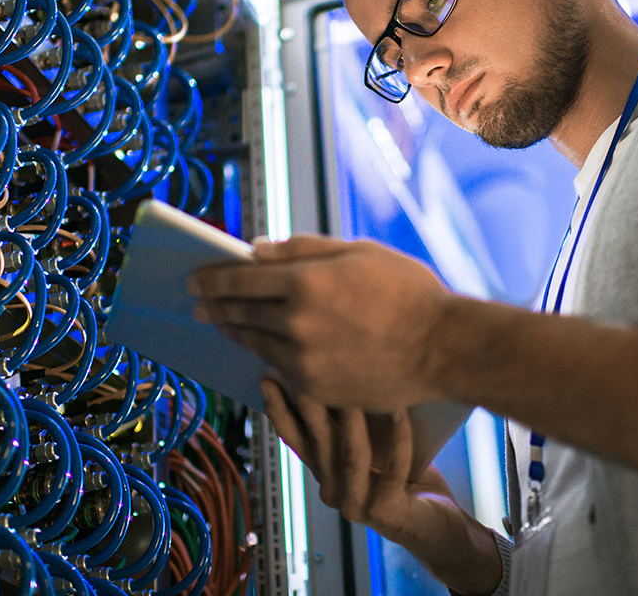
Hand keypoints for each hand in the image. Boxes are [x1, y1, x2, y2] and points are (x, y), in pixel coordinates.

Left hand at [189, 235, 454, 410]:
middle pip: (239, 312)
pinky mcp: (317, 388)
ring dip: (234, 331)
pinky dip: (264, 354)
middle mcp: (296, 323)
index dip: (212, 278)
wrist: (443, 346)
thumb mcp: (356, 252)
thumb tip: (255, 249)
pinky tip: (259, 347)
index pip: (240, 278)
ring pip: (255, 343)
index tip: (194, 279)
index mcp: (305, 281)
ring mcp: (305, 360)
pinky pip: (278, 369)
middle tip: (197, 303)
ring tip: (223, 323)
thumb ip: (301, 249)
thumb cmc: (406, 290)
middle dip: (213, 305)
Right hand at [261, 378, 501, 595]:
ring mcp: (357, 506)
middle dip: (312, 403)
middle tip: (307, 370)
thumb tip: (338, 374)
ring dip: (355, 418)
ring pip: (352, 455)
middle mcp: (333, 491)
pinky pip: (393, 470)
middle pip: (319, 443)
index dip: (280, 410)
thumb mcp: (372, 446)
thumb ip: (351, 424)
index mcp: (325, 473)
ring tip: (358, 383)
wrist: (440, 528)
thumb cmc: (406, 479)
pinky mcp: (386, 513)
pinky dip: (399, 439)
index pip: (295, 439)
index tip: (269, 378)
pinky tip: (401, 411)